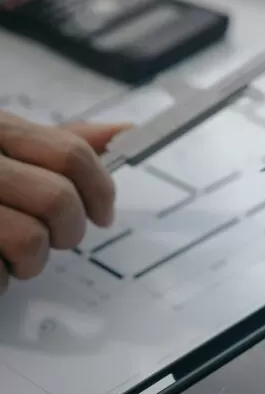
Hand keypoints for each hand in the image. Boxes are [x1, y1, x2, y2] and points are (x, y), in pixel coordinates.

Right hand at [0, 117, 125, 288]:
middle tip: (58, 239)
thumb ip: (59, 145)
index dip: (100, 189)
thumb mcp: (5, 148)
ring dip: (31, 261)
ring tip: (13, 254)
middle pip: (58, 199)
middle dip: (70, 230)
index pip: (70, 153)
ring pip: (31, 240)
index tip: (103, 212)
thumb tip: (124, 133)